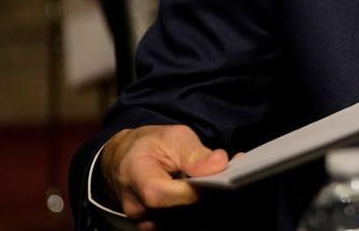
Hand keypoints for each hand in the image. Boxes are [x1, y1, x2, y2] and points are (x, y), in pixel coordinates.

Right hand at [101, 125, 229, 229]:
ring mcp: (146, 220)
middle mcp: (138, 206)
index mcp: (136, 178)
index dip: (195, 191)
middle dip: (209, 197)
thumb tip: (219, 163)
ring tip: (223, 184)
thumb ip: (194, 153)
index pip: (165, 195)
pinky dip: (199, 210)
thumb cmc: (149, 145)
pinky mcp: (156, 226)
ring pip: (183, 220)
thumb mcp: (172, 137)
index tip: (222, 181)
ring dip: (207, 204)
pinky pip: (182, 222)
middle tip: (233, 179)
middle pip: (178, 213)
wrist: (125, 160)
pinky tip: (212, 194)